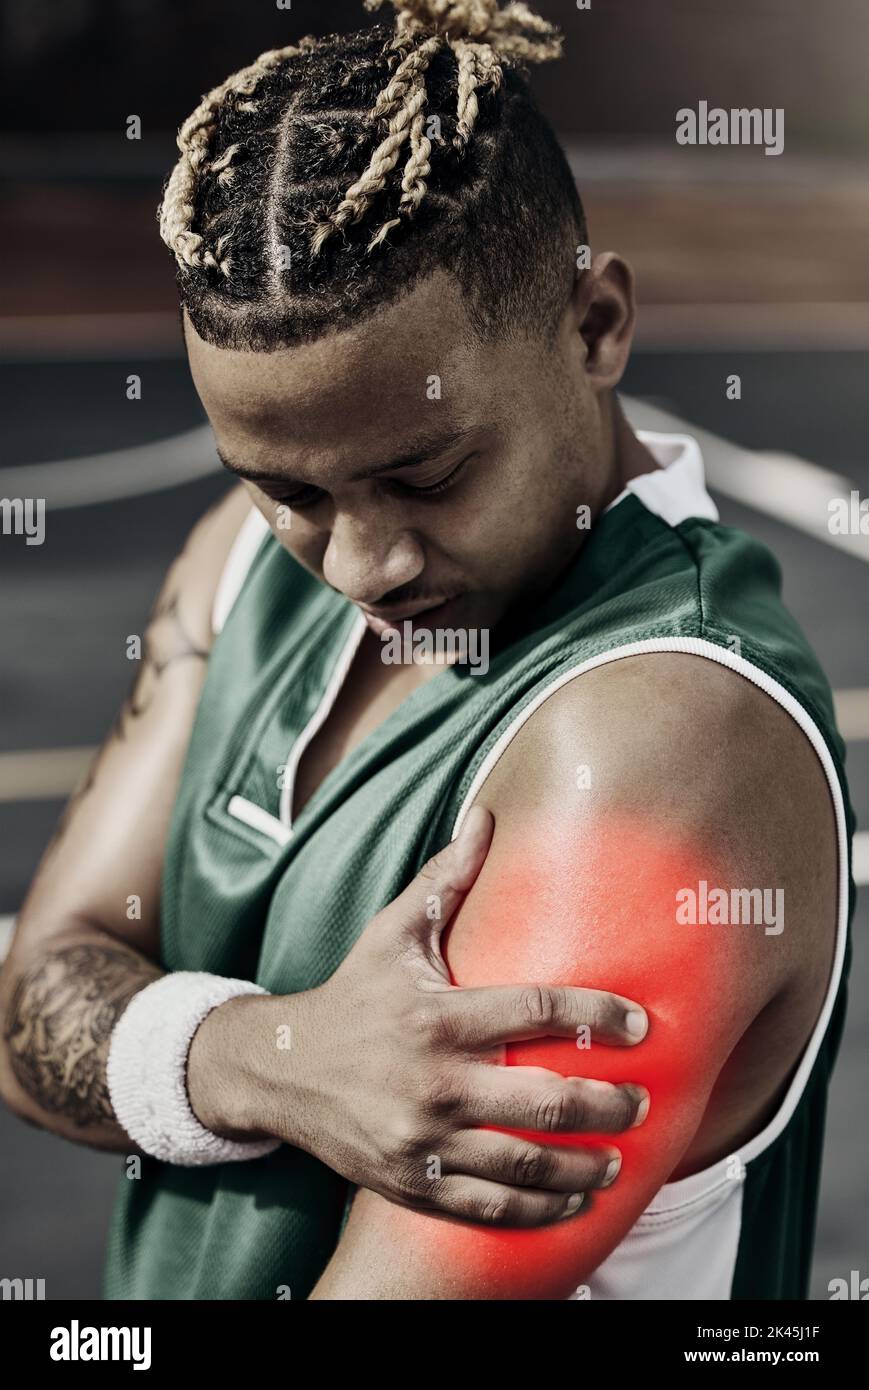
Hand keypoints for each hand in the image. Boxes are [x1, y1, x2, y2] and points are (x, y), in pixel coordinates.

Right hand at [253, 805, 649, 1225]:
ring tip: (619, 1159)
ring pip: (526, 1165)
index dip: (599, 1013)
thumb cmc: (352, 994)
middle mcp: (435, 1082)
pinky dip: (539, 1213)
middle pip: (546, 1100)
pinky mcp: (413, 1184)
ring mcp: (425, 1141)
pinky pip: (490, 1209)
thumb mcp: (393, 932)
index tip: (641, 1023)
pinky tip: (573, 1204)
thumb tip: (486, 815)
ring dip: (585, 1167)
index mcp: (439, 1017)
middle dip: (609, 1104)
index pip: (539, 1010)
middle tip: (643, 1101)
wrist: (280, 1071)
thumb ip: (446, 879)